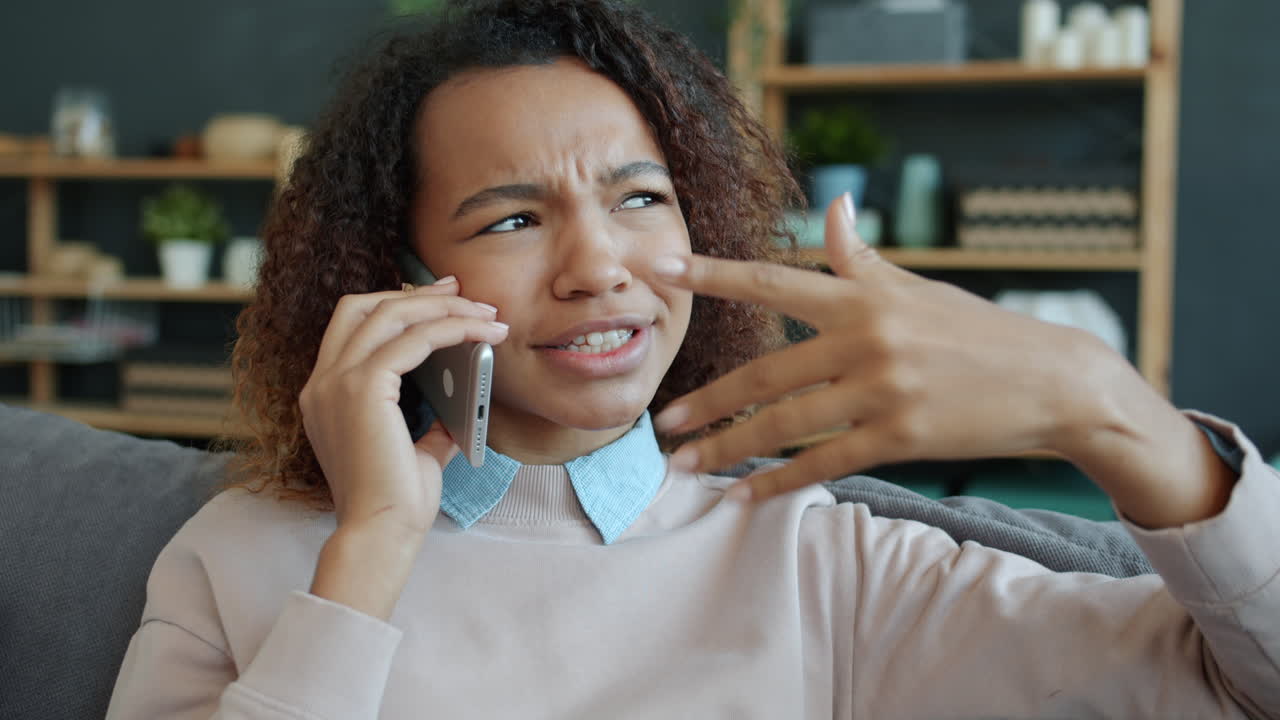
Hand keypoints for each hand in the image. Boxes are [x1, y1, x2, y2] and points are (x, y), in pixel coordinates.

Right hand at [299, 278, 508, 537]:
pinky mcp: (362, 389)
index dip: (397, 303)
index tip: (440, 297)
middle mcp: (321, 382)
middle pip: (364, 305)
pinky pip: (413, 339)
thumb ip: (429, 423)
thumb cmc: (396, 503)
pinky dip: (451, 328)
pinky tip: (481, 333)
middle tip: (464, 292)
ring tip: (486, 314)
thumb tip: (460, 403)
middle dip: (418, 293)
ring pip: (390, 313)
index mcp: (324, 394)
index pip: (353, 324)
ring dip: (444, 307)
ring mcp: (335, 382)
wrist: (380, 535)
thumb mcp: (413, 451)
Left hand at [651, 194, 1136, 501]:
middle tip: (661, 420)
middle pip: (765, 372)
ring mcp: (883, 391)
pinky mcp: (902, 438)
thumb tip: (833, 207)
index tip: (660, 270)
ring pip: (786, 424)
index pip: (773, 282)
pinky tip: (743, 496)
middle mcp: (866, 339)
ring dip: (729, 447)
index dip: (713, 274)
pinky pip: (826, 463)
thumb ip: (859, 257)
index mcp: (862, 297)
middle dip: (707, 400)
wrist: (1052, 379)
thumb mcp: (915, 286)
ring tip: (685, 465)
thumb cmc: (975, 329)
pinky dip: (779, 483)